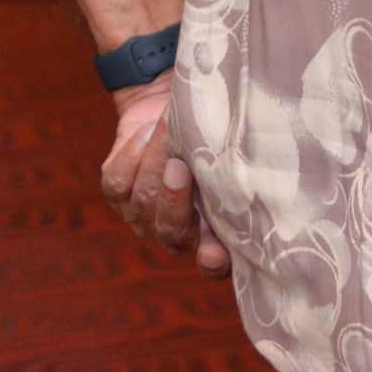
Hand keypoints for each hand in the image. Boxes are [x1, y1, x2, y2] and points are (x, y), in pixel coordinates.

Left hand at [101, 72, 229, 276]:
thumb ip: (236, 168)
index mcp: (210, 231)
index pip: (214, 263)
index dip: (212, 262)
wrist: (171, 107)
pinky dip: (134, 151)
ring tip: (170, 127)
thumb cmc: (214, 131)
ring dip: (155, 160)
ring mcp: (141, 215)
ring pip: (143, 200)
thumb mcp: (229, 148)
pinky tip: (150, 130)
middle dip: (174, 199)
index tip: (213, 251)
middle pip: (171, 229)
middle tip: (180, 166)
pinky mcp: (115, 192)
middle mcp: (174, 231)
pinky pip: (119, 180)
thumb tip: (257, 164)